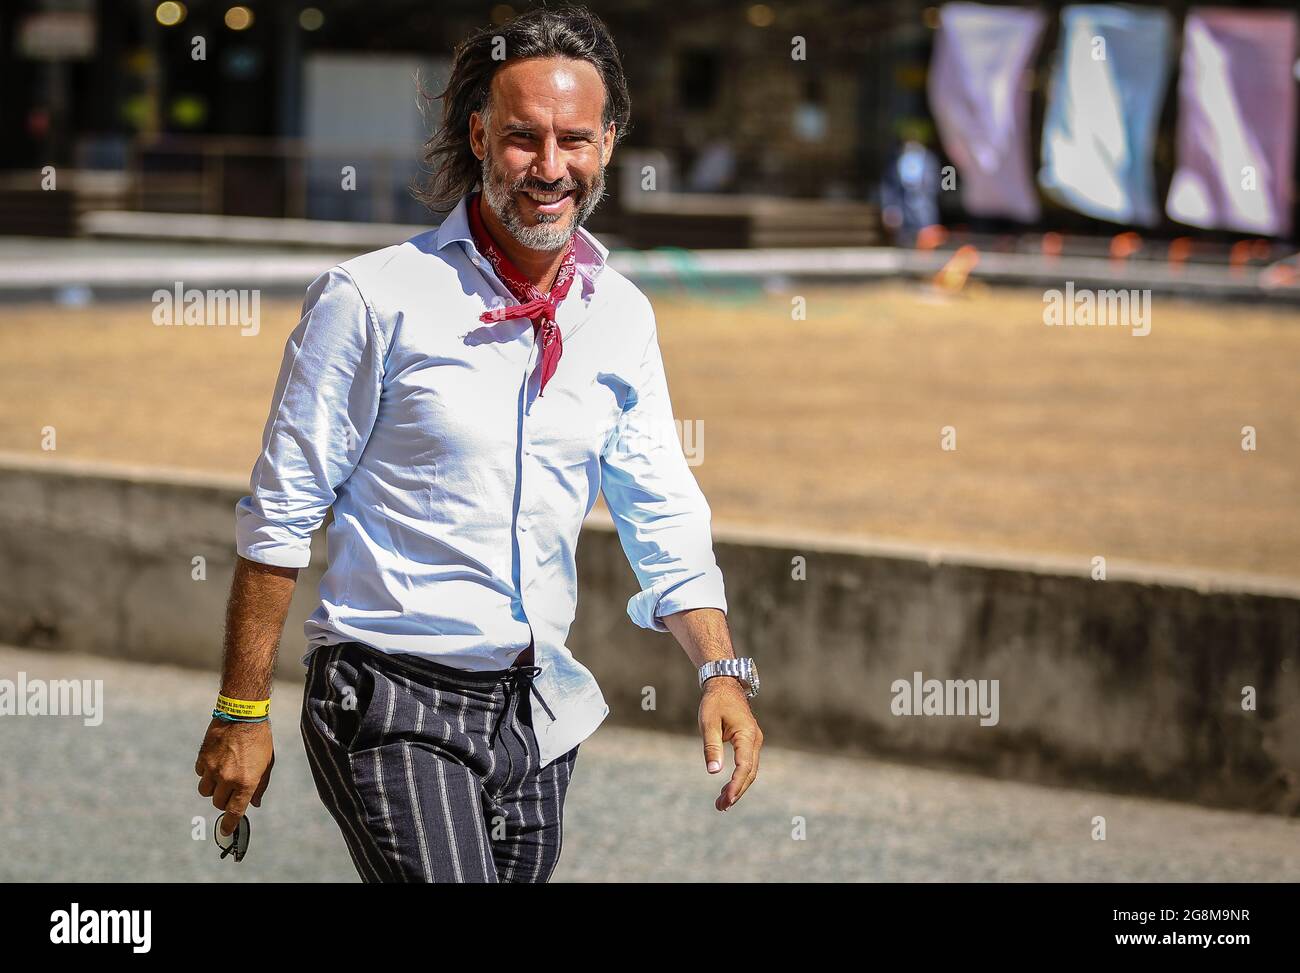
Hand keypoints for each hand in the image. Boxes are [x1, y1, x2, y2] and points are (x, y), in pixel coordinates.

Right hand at [195, 719, 274, 834]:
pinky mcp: (202, 759)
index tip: (226, 831)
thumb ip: (260, 786)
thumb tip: (255, 803)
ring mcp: (212, 769)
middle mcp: (227, 778)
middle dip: (224, 800)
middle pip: (218, 803)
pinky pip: (200, 774)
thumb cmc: (259, 739)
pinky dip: (206, 772)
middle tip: (231, 791)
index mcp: (246, 782)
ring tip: (223, 774)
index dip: (229, 824)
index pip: (234, 811)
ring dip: (213, 788)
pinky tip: (216, 761)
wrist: (243, 714)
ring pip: (205, 791)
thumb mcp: (267, 764)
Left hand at [699, 676, 762, 810]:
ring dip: (738, 787)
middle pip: (750, 772)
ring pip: (750, 770)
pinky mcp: (749, 742)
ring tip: (722, 803)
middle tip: (721, 807)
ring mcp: (754, 741)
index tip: (727, 799)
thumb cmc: (715, 702)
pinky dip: (739, 777)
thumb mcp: (708, 722)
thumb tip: (713, 771)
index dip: (736, 785)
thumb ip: (711, 746)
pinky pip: (747, 764)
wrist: (724, 684)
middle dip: (737, 791)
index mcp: (747, 735)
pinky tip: (728, 789)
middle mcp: (755, 740)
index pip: (744, 766)